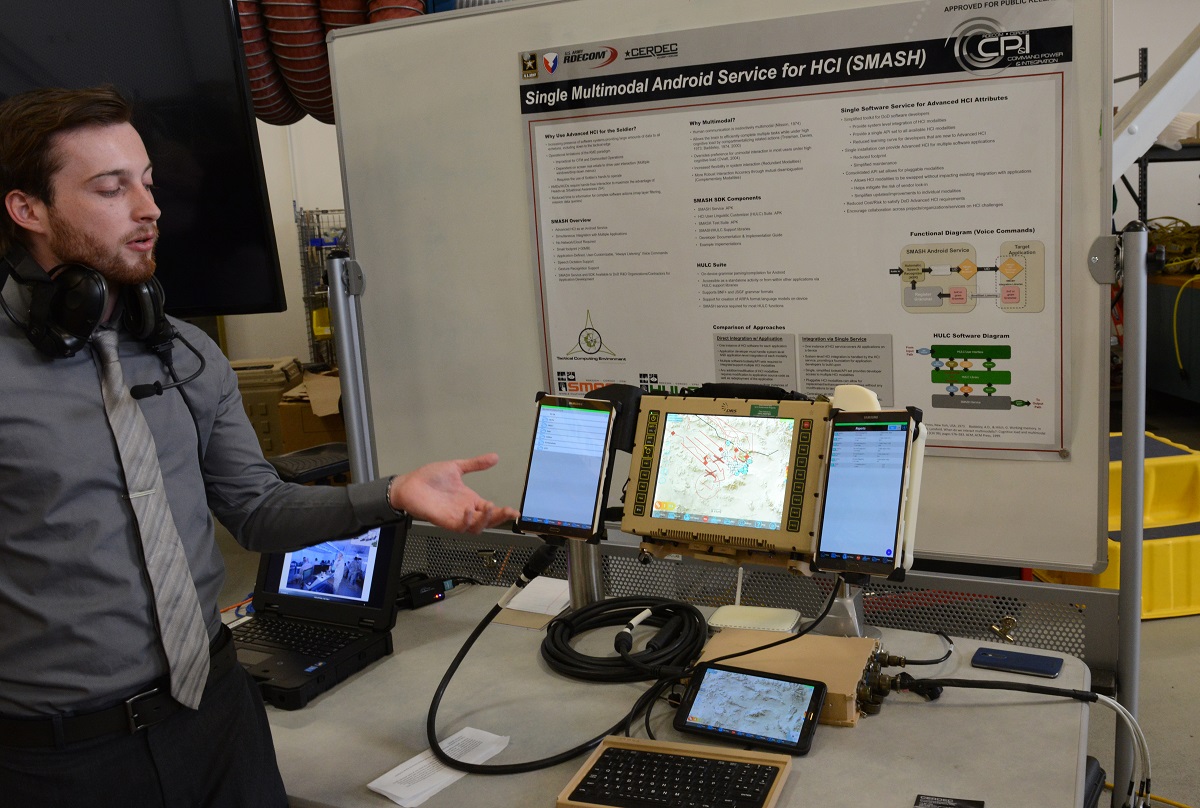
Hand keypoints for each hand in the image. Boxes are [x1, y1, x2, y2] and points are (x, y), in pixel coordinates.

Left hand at [388, 453, 519, 533]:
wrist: (408, 484)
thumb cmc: (428, 478)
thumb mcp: (456, 467)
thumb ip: (476, 464)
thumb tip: (494, 457)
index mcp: (470, 499)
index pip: (491, 510)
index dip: (503, 512)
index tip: (514, 511)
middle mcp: (465, 510)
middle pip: (488, 521)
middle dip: (500, 518)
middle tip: (508, 512)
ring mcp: (455, 517)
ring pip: (477, 527)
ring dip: (486, 521)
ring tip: (491, 508)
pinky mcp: (444, 521)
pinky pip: (460, 527)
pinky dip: (467, 522)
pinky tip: (469, 511)